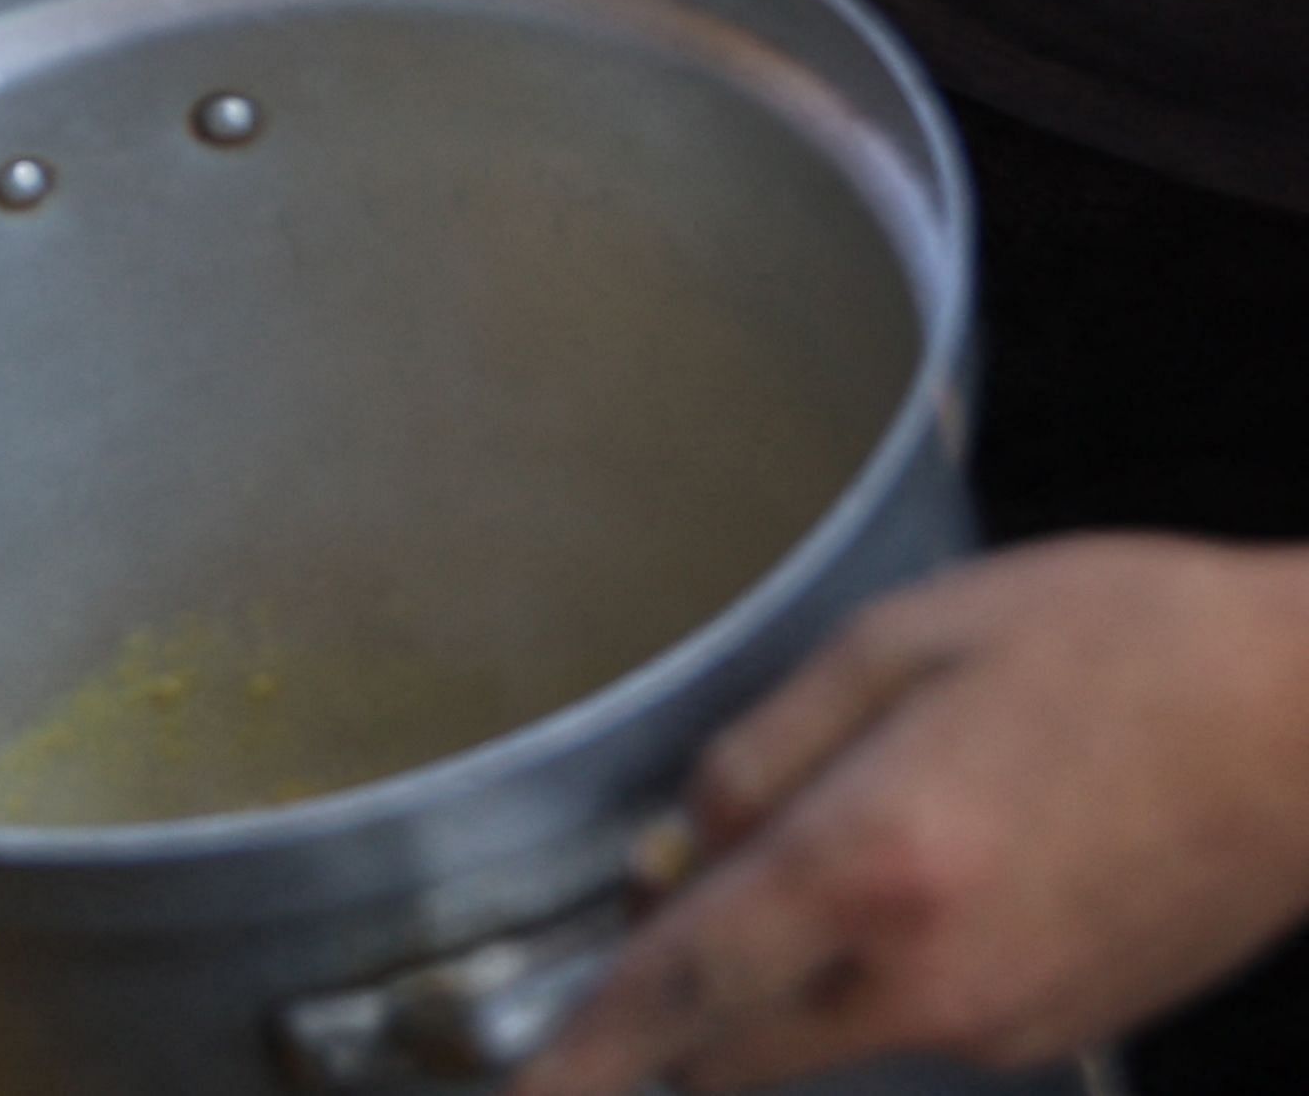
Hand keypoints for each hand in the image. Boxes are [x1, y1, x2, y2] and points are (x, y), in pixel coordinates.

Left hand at [516, 538, 1308, 1093]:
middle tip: (681, 889)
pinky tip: (951, 852)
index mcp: (872, 868)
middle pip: (736, 1043)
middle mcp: (930, 978)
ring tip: (865, 825)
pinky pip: (919, 1017)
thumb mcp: (902, 641)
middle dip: (677, 1000)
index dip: (580, 1056)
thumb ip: (764, 754)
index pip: (678, 992)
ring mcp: (1006, 1024)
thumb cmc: (1116, 646)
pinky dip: (883, 964)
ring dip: (789, 969)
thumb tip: (677, 854)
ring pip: (828, 1030)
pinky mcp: (1064, 1032)